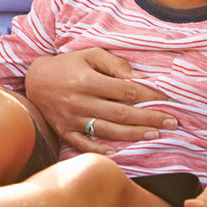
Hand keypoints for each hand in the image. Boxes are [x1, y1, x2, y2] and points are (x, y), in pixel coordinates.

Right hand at [22, 48, 173, 153]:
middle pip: (121, 113)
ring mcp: (71, 118)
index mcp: (87, 79)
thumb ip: (114, 65)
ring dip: (134, 134)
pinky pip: (84, 145)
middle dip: (149, 118)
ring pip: (108, 130)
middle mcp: (79, 101)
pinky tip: (118, 152)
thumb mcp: (89, 55)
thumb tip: (141, 79)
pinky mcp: (64, 131)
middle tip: (172, 122)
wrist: (34, 80)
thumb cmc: (67, 65)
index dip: (149, 94)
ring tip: (155, 134)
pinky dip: (100, 150)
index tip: (168, 99)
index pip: (126, 90)